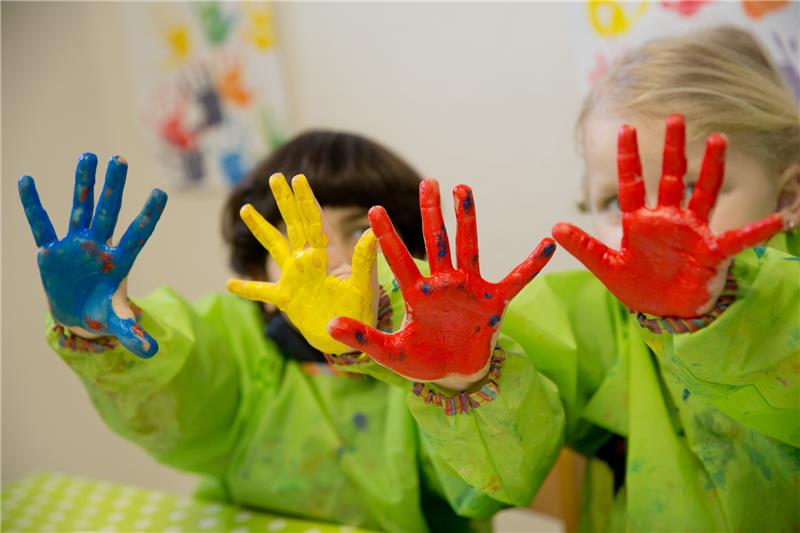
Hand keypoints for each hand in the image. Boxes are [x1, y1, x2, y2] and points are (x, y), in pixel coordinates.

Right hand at [19, 154, 167, 357]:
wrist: (77, 313)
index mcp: (120, 261)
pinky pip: (41, 224)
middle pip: (109, 212)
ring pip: (80, 208)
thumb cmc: (101, 313)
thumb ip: (133, 334)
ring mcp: (75, 244)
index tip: (160, 193)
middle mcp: (99, 246)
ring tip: (88, 156)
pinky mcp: (51, 250)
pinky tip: (26, 181)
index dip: (148, 216)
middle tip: (120, 159)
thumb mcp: (118, 323)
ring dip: (83, 184)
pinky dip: (34, 205)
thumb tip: (151, 352)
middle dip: (113, 187)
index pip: (138, 235)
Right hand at [226, 174, 377, 353]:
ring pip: (274, 247)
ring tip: (246, 208)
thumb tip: (371, 230)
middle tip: (275, 177)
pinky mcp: (286, 299)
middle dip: (285, 202)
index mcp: (327, 256)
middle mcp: (309, 262)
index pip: (314, 222)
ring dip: (261, 229)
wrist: (349, 338)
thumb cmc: (361, 311)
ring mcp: (295, 278)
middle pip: (294, 225)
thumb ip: (364, 259)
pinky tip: (229, 283)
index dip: (306, 200)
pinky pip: (262, 291)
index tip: (298, 178)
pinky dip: (246, 288)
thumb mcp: (364, 284)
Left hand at [328, 178, 555, 389]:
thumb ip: (363, 338)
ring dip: (467, 220)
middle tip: (427, 181)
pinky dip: (531, 264)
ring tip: (463, 189)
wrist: (455, 375)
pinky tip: (548, 243)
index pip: (398, 259)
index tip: (374, 210)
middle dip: (431, 212)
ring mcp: (469, 289)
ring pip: (468, 248)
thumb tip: (329, 326)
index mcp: (417, 294)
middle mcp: (443, 284)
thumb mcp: (390, 353)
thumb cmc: (424, 361)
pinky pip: (516, 279)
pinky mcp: (493, 302)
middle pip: (436, 241)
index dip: (387, 236)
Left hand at [553, 114, 783, 316]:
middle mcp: (668, 219)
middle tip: (676, 117)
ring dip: (711, 168)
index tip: (625, 129)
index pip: (633, 184)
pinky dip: (756, 232)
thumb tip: (555, 227)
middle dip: (673, 149)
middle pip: (671, 177)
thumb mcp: (606, 267)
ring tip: (719, 140)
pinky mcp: (711, 252)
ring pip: (703, 193)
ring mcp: (692, 232)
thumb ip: (584, 247)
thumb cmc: (638, 285)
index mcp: (641, 221)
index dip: (629, 158)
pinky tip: (778, 221)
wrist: (663, 311)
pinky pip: (736, 239)